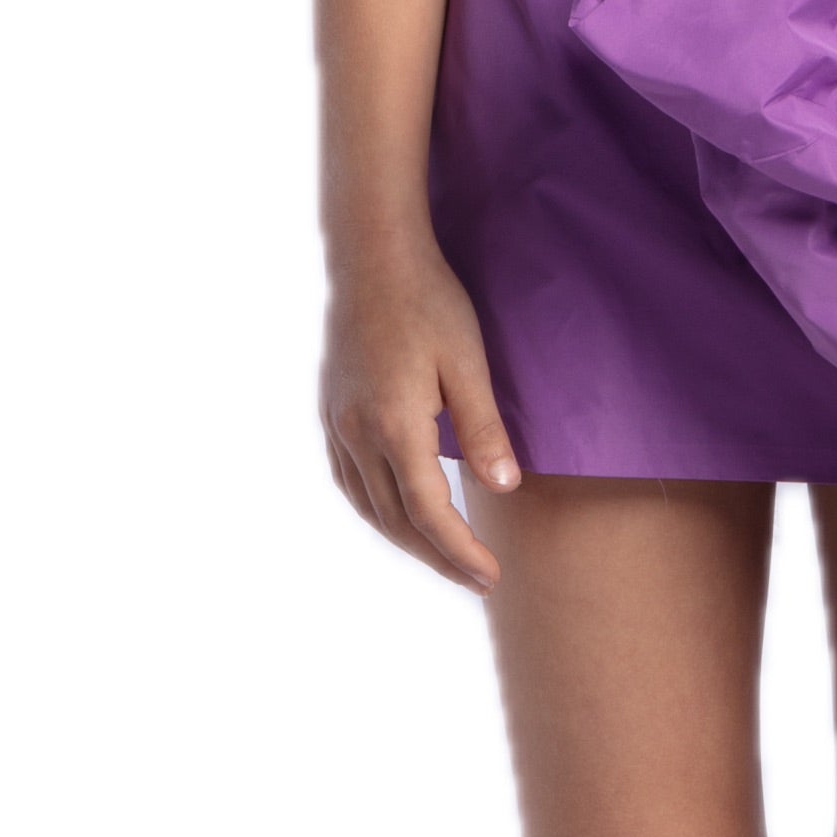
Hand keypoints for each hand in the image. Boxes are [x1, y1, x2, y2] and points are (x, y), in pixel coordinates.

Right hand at [319, 240, 521, 590]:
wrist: (373, 257)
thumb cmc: (429, 301)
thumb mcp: (469, 361)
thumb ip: (485, 428)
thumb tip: (504, 488)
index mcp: (395, 425)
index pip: (428, 512)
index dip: (460, 551)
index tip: (491, 575)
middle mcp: (358, 433)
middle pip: (396, 521)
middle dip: (439, 557)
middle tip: (479, 580)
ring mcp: (338, 424)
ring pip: (369, 507)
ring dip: (407, 540)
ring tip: (447, 558)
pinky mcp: (332, 412)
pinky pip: (351, 482)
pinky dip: (377, 510)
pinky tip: (398, 515)